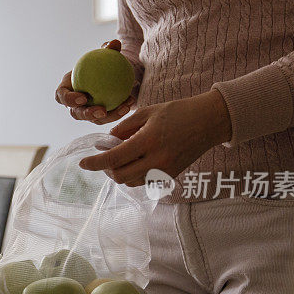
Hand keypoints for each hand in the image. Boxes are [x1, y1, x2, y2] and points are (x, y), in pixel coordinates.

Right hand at [55, 40, 134, 124]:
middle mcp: (74, 104)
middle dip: (88, 114)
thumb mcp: (103, 54)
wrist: (107, 72)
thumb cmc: (98, 62)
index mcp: (66, 89)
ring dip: (110, 116)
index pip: (61, 96)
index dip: (69, 99)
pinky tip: (130, 102)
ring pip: (95, 118)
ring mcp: (86, 112)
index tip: (83, 97)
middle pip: (76, 113)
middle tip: (102, 111)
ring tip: (123, 108)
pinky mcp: (99, 116)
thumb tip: (114, 43)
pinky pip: (108, 116)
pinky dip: (119, 110)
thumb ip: (107, 49)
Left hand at [79, 89, 231, 186]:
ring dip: (120, 172)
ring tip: (121, 157)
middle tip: (104, 157)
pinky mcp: (171, 175)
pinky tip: (135, 161)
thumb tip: (107, 141)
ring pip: (131, 181)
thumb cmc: (178, 112)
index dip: (95, 163)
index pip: (114, 158)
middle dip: (106, 169)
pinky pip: (144, 181)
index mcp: (148, 140)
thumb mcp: (148, 112)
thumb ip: (125, 127)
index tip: (82, 163)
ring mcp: (165, 170)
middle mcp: (157, 159)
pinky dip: (134, 175)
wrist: (210, 121)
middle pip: (120, 176)